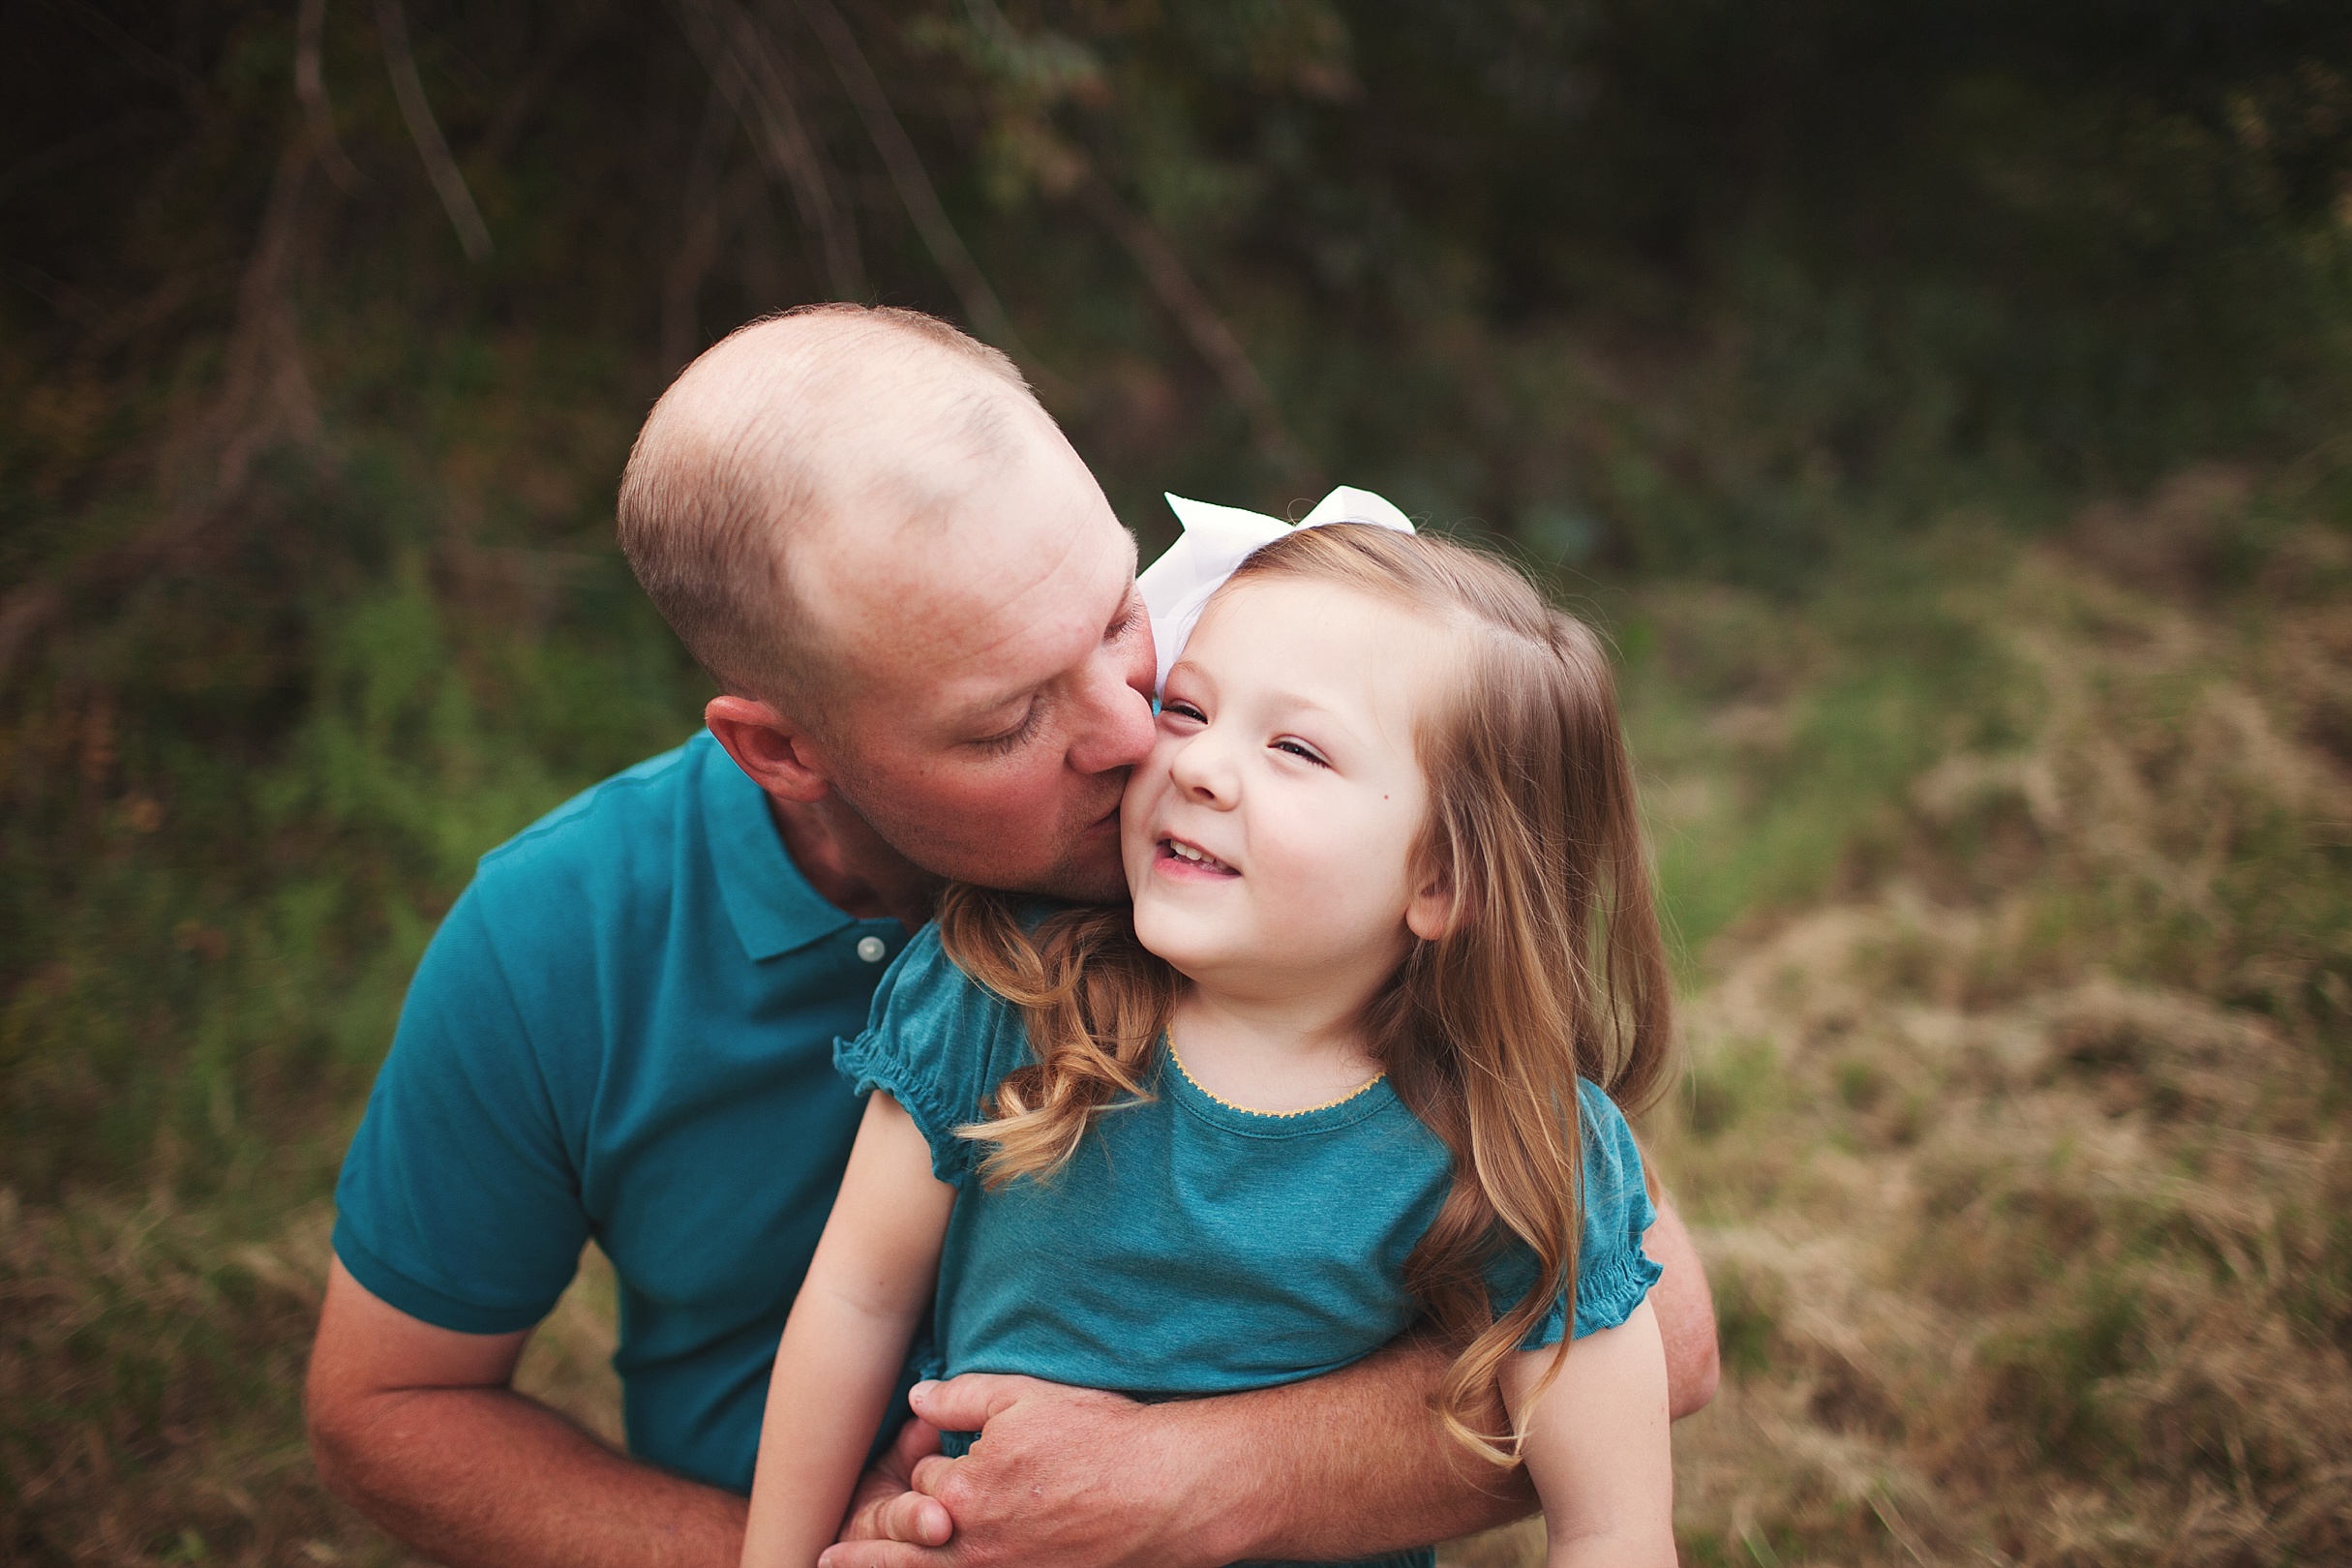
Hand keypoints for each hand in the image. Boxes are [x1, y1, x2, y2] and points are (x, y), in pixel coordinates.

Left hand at [818, 1375, 1219, 1567]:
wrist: (1168, 1492)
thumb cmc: (1101, 1437)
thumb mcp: (1026, 1397)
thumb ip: (962, 1399)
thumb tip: (915, 1400)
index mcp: (966, 1493)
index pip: (920, 1486)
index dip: (926, 1469)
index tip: (933, 1460)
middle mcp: (976, 1548)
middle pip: (905, 1553)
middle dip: (867, 1553)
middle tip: (825, 1560)